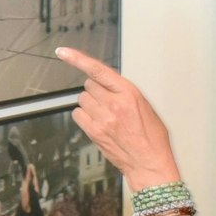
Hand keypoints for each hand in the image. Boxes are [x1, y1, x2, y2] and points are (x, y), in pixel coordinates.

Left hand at [58, 47, 180, 190]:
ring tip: (105, 115)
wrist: (149, 163)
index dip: (77, 59)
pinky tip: (97, 123)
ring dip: (90, 104)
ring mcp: (103, 119)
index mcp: (130, 93)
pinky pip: (78, 115)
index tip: (63, 52)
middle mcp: (114, 104)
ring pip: (82, 99)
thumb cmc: (152, 138)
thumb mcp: (146, 106)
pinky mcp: (95, 132)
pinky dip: (84, 116)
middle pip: (89, 84)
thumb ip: (125, 93)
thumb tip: (108, 85)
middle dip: (96, 90)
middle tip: (107, 102)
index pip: (98, 69)